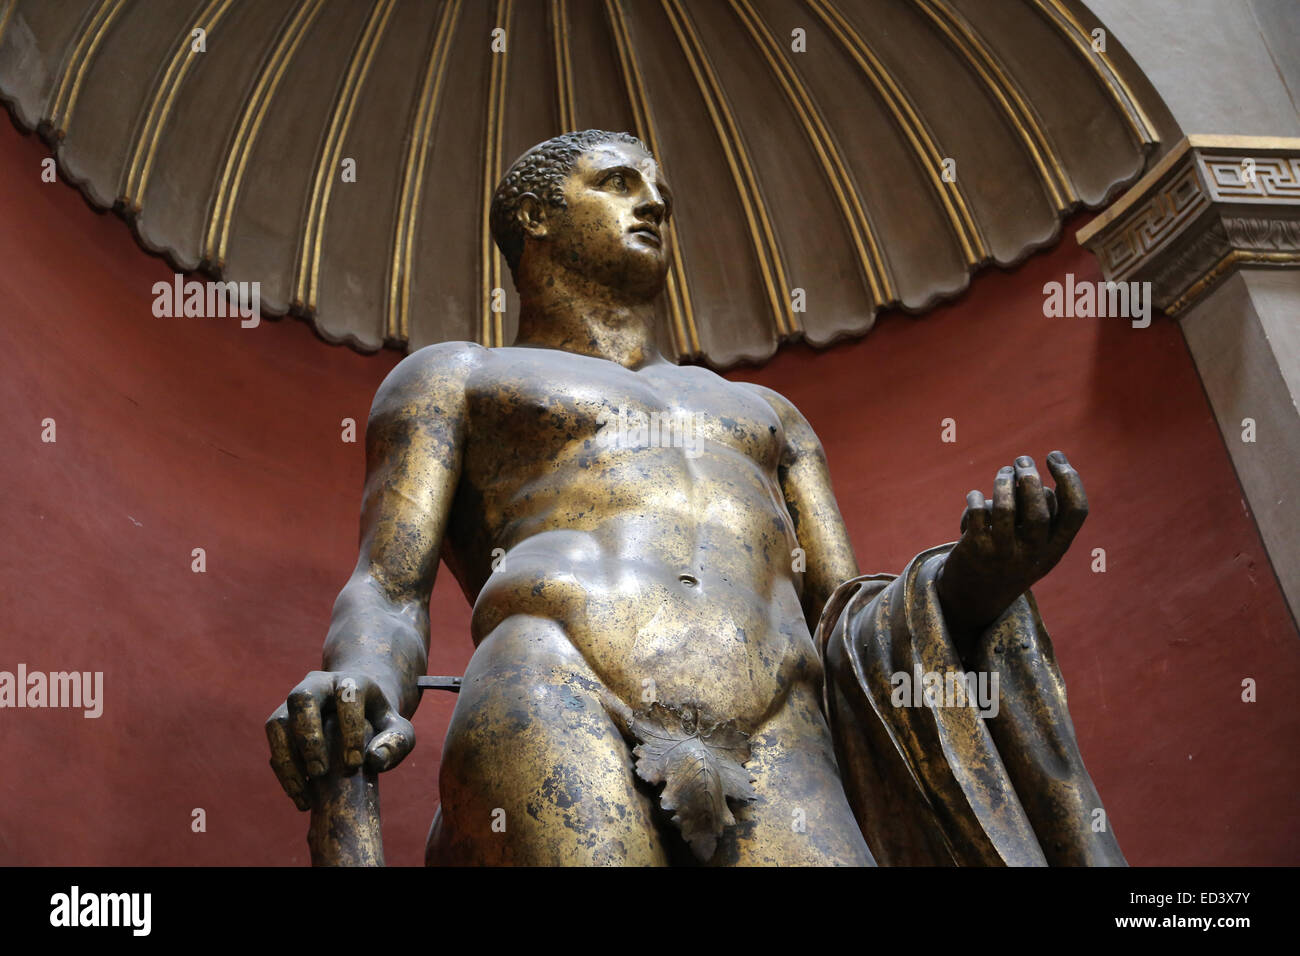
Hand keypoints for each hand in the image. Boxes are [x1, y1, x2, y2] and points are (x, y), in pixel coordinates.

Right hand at [265, 671, 414, 810]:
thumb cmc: (379, 724)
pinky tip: (298, 794)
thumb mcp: (399, 731)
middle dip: (309, 737)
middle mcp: (319, 684)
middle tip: (320, 773)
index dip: (349, 730)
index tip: (355, 764)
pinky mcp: (281, 719)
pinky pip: (274, 741)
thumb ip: (396, 743)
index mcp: (352, 681)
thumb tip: (375, 760)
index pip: (347, 697)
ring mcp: (295, 701)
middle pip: (303, 698)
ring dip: (287, 759)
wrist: (357, 713)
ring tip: (303, 794)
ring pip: (278, 722)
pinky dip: (282, 768)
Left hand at [936, 451, 1087, 649]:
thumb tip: (1040, 472)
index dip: (1069, 478)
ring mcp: (1003, 553)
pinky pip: (977, 514)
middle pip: (1039, 510)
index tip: (1054, 456)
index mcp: (1055, 550)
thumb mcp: (1037, 546)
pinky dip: (975, 499)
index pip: (1076, 511)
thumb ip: (1046, 515)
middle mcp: (1032, 554)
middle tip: (1022, 461)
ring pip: (1006, 509)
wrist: (974, 598)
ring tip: (1002, 473)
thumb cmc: (1010, 559)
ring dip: (1003, 482)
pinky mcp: (975, 550)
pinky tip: (975, 497)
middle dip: (1031, 477)